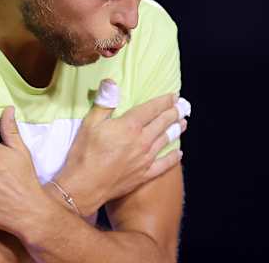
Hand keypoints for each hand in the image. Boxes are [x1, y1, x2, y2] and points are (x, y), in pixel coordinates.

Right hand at [52, 89, 188, 216]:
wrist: (85, 185)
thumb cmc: (85, 153)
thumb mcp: (90, 123)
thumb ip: (104, 102)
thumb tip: (112, 82)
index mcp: (130, 126)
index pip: (151, 109)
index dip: (164, 101)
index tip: (173, 95)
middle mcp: (142, 141)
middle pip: (162, 123)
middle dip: (173, 113)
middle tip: (183, 107)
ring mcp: (145, 159)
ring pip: (165, 141)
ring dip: (175, 130)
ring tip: (184, 123)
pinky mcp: (144, 175)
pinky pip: (164, 165)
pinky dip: (173, 158)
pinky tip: (179, 154)